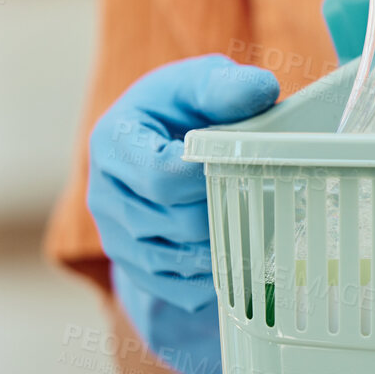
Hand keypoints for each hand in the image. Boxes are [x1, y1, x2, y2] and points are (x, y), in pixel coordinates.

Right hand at [88, 55, 278, 373]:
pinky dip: (217, 281)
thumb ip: (226, 87)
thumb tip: (263, 89)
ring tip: (266, 226)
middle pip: (174, 222)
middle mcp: (104, 195)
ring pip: (178, 261)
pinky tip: (247, 260)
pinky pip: (179, 290)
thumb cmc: (183, 106)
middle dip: (226, 211)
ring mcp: (116, 238)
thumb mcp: (201, 83)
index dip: (209, 176)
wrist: (160, 141)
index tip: (245, 165)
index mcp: (114, 143)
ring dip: (227, 249)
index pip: (161, 175)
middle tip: (269, 198)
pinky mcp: (136, 268)